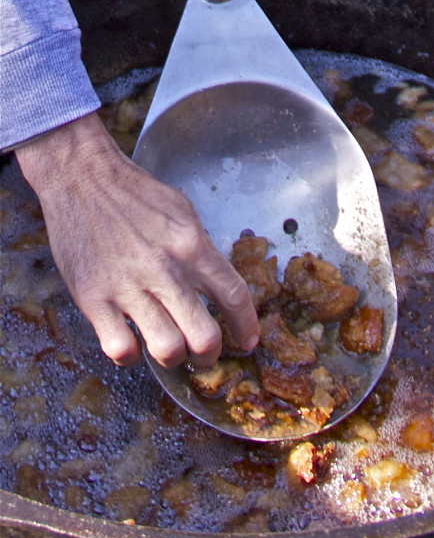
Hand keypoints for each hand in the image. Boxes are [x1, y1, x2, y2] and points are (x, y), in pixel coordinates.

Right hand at [15, 112, 258, 367]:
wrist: (83, 179)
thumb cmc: (138, 196)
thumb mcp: (184, 214)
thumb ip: (203, 252)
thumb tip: (218, 286)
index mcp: (192, 245)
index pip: (234, 295)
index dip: (246, 326)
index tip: (247, 341)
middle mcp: (165, 269)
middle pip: (204, 335)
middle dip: (211, 355)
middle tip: (205, 354)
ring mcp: (127, 286)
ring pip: (166, 349)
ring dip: (174, 358)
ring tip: (170, 350)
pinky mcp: (92, 298)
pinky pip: (120, 348)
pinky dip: (131, 355)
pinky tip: (132, 342)